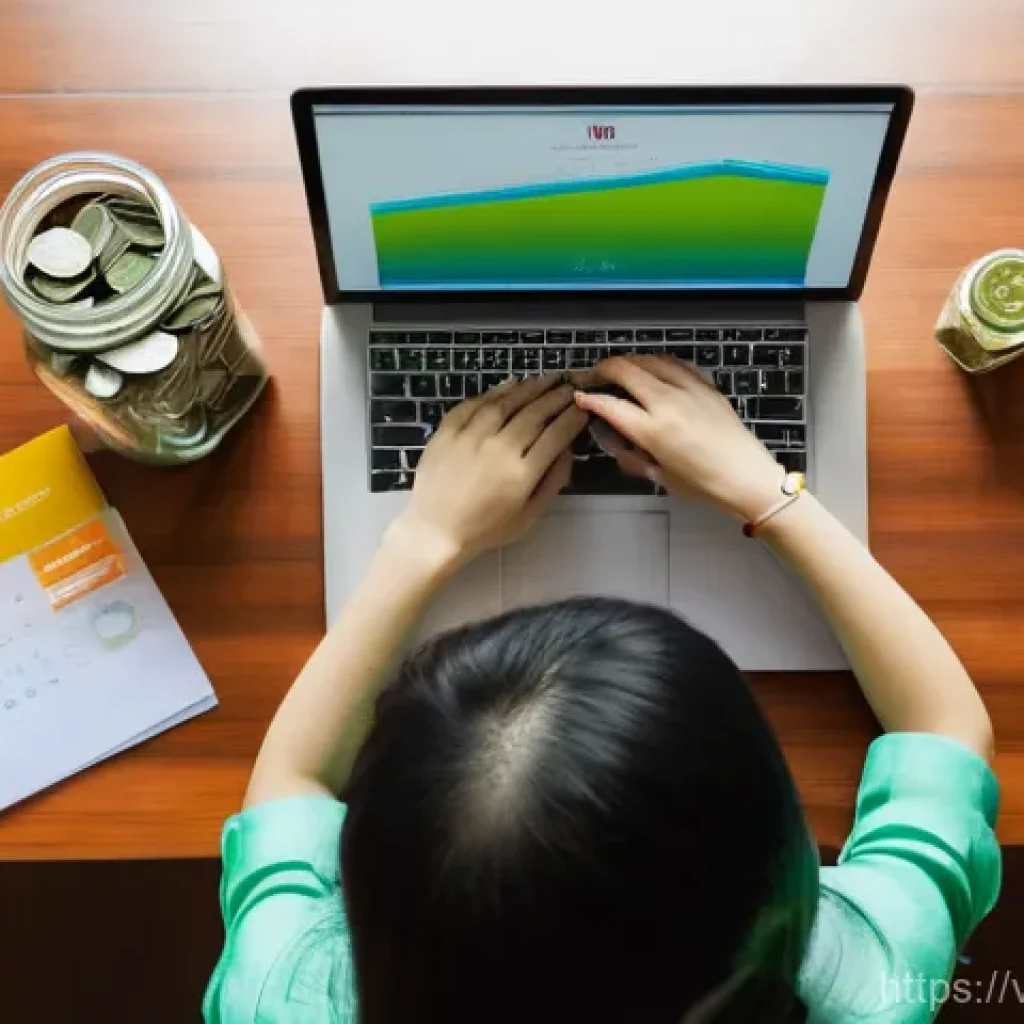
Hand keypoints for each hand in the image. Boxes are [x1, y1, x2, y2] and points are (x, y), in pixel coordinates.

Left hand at [395, 376, 587, 569]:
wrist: (435, 530)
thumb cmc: (486, 528)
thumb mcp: (529, 515)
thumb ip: (553, 481)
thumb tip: (568, 448)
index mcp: (521, 473)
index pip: (557, 434)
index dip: (573, 416)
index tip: (582, 406)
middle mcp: (498, 448)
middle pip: (535, 413)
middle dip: (557, 396)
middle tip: (569, 385)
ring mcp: (470, 436)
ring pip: (506, 402)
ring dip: (529, 387)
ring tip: (545, 379)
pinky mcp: (447, 431)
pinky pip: (475, 403)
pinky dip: (496, 391)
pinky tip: (510, 385)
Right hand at [575, 356, 784, 519]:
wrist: (747, 476)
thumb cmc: (702, 484)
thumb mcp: (660, 477)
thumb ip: (633, 457)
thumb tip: (616, 442)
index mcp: (654, 430)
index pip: (611, 406)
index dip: (590, 399)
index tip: (580, 396)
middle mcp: (668, 403)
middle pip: (627, 371)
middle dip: (604, 369)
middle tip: (593, 374)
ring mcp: (690, 389)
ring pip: (651, 360)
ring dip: (630, 361)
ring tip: (620, 368)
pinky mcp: (707, 386)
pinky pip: (676, 364)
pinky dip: (658, 362)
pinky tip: (653, 368)